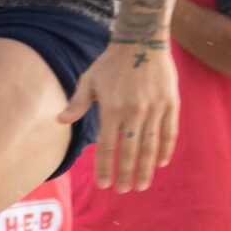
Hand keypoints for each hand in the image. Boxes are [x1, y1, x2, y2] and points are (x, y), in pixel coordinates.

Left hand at [64, 39, 179, 191]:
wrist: (142, 40)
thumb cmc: (111, 62)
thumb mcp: (90, 80)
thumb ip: (77, 103)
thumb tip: (59, 121)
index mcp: (112, 108)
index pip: (108, 146)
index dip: (106, 168)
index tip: (104, 185)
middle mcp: (133, 112)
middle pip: (129, 151)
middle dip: (126, 174)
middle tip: (124, 190)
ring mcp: (154, 108)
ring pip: (150, 146)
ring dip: (146, 168)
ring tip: (142, 185)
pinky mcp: (170, 103)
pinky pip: (169, 132)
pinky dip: (165, 149)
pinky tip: (161, 162)